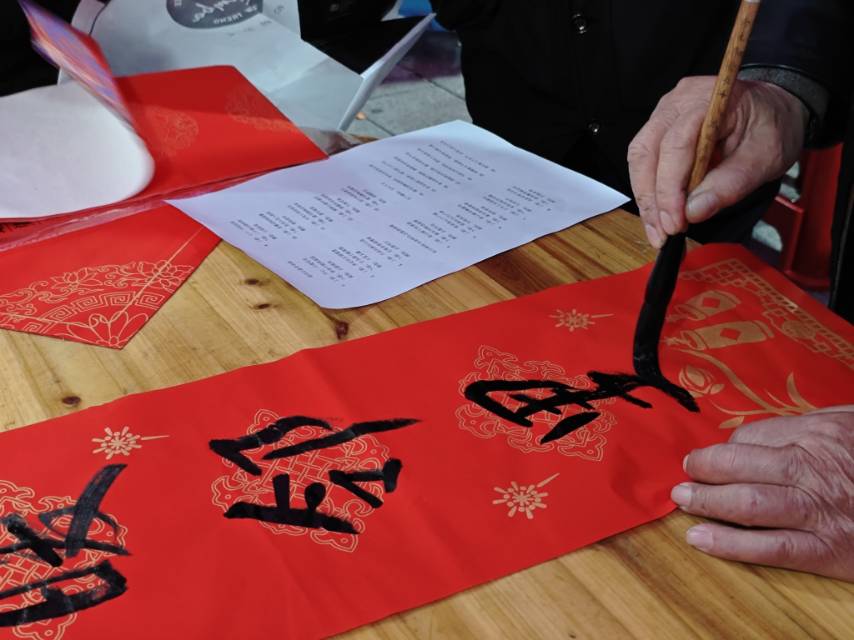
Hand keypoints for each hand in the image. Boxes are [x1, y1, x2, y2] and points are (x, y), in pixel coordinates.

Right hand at [627, 77, 806, 247]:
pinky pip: (644, 159)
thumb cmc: (772, 126)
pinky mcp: (660, 127)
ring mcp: (665, 112)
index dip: (670, 188)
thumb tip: (694, 211)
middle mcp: (679, 101)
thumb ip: (731, 183)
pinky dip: (649, 189)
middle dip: (651, 198)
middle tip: (662, 233)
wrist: (774, 107)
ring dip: (645, 197)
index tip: (675, 222)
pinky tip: (659, 212)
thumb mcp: (766, 157)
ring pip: (639, 157)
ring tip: (658, 229)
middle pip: (646, 151)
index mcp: (710, 100)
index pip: (675, 145)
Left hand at [672, 406, 853, 581]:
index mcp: (820, 434)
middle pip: (738, 464)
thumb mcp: (853, 426)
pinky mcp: (827, 550)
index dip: (727, 447)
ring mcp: (818, 510)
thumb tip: (763, 433)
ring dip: (705, 501)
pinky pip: (768, 547)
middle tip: (684, 472)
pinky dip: (728, 544)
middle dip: (703, 468)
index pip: (752, 436)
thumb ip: (813, 425)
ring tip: (683, 499)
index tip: (715, 456)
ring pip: (745, 502)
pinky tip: (700, 539)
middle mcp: (813, 468)